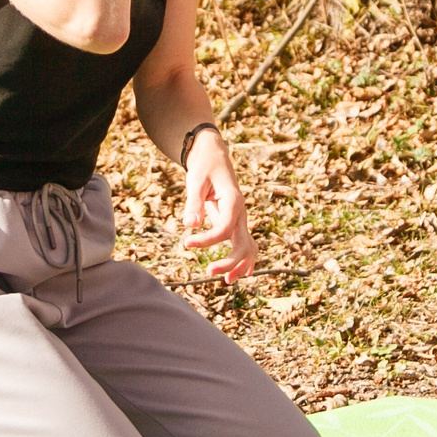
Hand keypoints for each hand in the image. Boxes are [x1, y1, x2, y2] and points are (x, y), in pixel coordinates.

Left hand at [180, 134, 257, 281]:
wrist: (213, 155)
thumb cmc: (204, 166)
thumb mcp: (196, 179)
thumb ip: (194, 202)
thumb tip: (190, 225)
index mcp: (234, 201)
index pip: (224, 230)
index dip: (206, 241)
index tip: (187, 244)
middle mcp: (241, 212)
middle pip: (243, 244)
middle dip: (229, 262)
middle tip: (208, 273)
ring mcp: (240, 218)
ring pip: (249, 247)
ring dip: (240, 265)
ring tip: (227, 281)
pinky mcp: (235, 222)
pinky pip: (246, 243)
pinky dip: (245, 260)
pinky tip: (239, 274)